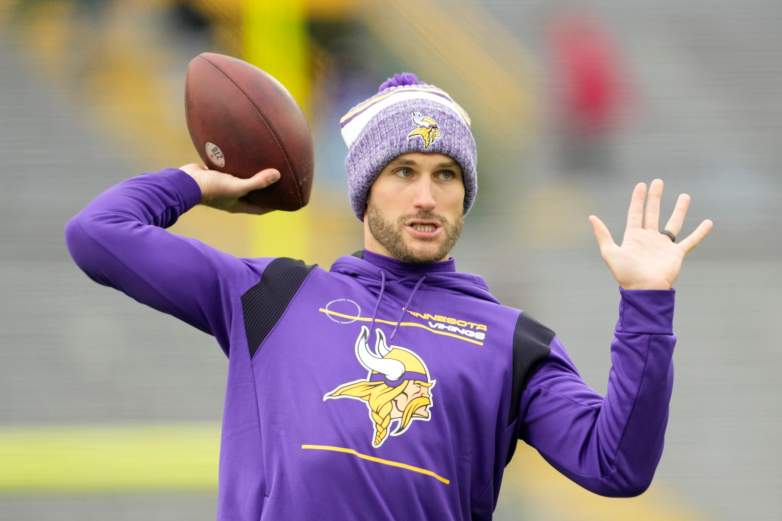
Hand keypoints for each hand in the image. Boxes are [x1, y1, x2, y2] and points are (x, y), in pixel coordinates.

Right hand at [178, 163, 280, 214]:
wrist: (184, 181)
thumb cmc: (211, 188)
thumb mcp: (236, 186)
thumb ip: (256, 182)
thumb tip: (278, 175)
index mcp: (237, 205)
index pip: (260, 209)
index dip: (274, 206)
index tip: (287, 199)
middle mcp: (231, 198)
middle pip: (253, 195)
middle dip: (265, 190)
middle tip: (279, 180)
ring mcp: (223, 186)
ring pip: (242, 181)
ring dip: (252, 175)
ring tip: (265, 165)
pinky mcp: (216, 175)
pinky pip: (231, 171)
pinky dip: (239, 165)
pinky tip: (246, 154)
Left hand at [588, 179, 713, 289]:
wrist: (644, 290)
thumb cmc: (626, 274)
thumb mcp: (610, 252)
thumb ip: (603, 235)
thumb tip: (591, 217)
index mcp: (633, 237)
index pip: (635, 213)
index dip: (638, 199)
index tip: (641, 185)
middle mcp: (649, 239)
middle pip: (653, 213)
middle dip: (655, 197)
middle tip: (658, 182)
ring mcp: (663, 246)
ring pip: (673, 223)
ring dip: (679, 209)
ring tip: (685, 195)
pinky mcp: (676, 254)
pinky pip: (691, 241)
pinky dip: (700, 233)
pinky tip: (708, 222)